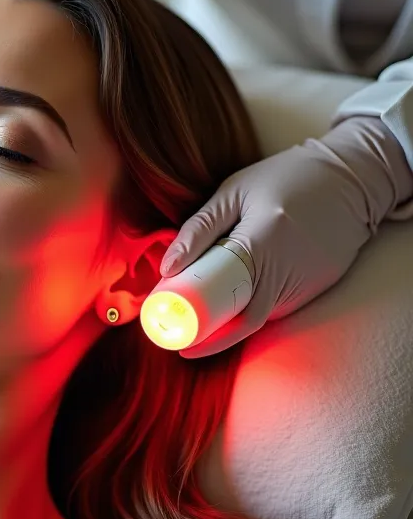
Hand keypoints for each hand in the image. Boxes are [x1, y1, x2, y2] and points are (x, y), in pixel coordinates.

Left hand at [161, 117, 412, 357]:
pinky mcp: (320, 285)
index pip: (229, 304)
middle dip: (214, 334)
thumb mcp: (233, 192)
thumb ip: (198, 230)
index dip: (204, 330)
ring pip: (264, 315)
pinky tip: (242, 287)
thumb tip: (167, 267)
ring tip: (208, 304)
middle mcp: (289, 270)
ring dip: (234, 316)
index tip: (179, 341)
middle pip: (246, 320)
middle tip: (185, 332)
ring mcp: (309, 282)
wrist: (351, 177)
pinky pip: (281, 304)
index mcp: (262, 243)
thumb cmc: (285, 177)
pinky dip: (257, 302)